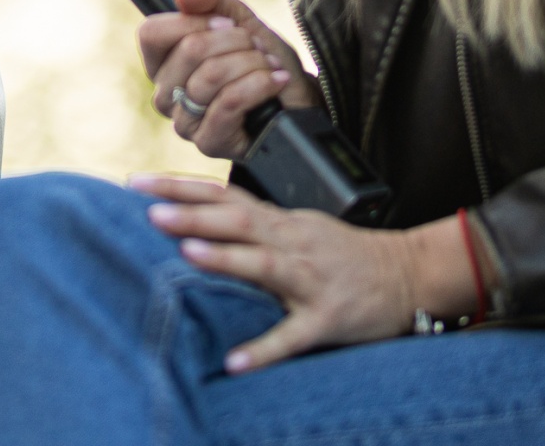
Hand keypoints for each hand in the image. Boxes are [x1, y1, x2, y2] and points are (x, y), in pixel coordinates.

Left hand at [134, 175, 485, 371]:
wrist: (408, 273)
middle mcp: (291, 242)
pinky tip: (235, 362)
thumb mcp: (297, 229)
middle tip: (148, 210)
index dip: (179, 187)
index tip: (136, 182)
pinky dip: (264, 348)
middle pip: (236, 220)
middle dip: (192, 214)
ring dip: (226, 259)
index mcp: (280, 221)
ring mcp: (310, 279)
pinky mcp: (327, 317)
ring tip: (188, 256)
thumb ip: (252, 225)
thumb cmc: (343, 254)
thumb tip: (195, 223)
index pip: (222, 195)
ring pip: (264, 264)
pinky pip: (292, 334)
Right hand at [138, 0, 319, 159]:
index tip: (227, 23)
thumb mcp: (241, 20)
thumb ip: (210, 1)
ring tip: (269, 66)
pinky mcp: (208, 142)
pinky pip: (229, 101)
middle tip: (256, 48)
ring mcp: (184, 122)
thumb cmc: (266, 60)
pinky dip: (260, 84)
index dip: (192, 21)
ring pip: (212, 74)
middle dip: (235, 40)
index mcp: (163, 64)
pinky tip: (276, 82)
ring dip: (252, 63)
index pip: (152, 33)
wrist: (299, 99)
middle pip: (188, 50)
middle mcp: (165, 94)